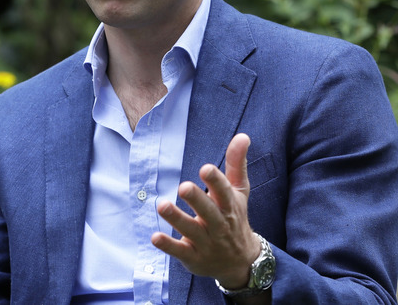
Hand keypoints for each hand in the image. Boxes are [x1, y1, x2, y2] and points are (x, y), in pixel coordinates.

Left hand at [151, 133, 259, 289]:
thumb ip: (237, 164)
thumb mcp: (239, 192)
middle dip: (197, 200)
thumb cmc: (235, 219)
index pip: (225, 193)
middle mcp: (219, 225)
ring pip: (191, 230)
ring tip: (161, 205)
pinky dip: (168, 245)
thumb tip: (242, 135)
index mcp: (230, 207)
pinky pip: (180, 251)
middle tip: (184, 186)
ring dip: (177, 219)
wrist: (240, 262)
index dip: (216, 181)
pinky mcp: (193, 257)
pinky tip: (155, 236)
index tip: (205, 168)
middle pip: (209, 212)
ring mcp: (206, 243)